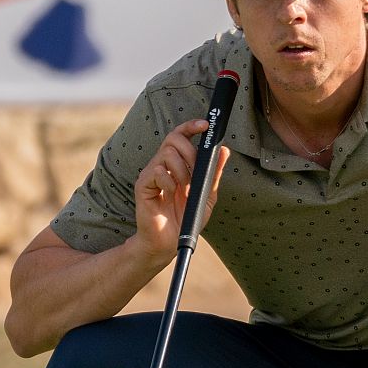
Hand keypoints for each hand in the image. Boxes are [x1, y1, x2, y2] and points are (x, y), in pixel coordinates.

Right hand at [132, 119, 229, 263]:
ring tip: (184, 189)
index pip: (179, 135)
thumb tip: (224, 150)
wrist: (170, 242)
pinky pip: (157, 171)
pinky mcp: (143, 185)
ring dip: (182, 171)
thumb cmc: (187, 218)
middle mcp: (162, 164)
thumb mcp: (207, 195)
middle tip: (195, 173)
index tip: (205, 125)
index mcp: (176, 164)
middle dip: (190, 152)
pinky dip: (169, 182)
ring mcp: (151, 174)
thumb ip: (214, 173)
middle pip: (173, 138)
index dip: (190, 126)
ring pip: (167, 153)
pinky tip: (170, 195)